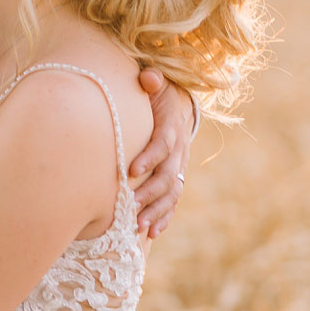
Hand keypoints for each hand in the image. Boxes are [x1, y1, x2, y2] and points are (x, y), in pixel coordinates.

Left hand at [130, 68, 192, 237]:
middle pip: (168, 175)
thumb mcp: (157, 81)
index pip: (163, 143)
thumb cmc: (158, 92)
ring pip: (172, 193)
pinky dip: (164, 217)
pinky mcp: (176, 178)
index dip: (150, 157)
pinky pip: (173, 201)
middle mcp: (179, 149)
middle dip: (150, 193)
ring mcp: (179, 166)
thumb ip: (152, 80)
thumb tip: (148, 78)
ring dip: (156, 210)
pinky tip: (151, 232)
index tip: (130, 170)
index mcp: (172, 124)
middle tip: (130, 207)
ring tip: (139, 226)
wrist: (178, 102)